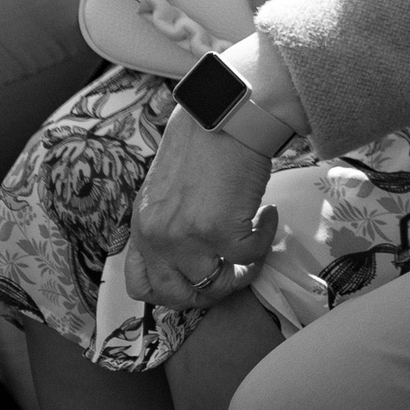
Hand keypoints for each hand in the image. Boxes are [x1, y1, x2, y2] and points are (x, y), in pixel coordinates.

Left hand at [122, 110, 278, 310]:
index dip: (173, 291)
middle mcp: (157, 237)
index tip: (199, 278)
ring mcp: (186, 237)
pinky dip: (266, 239)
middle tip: (234, 270)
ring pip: (216, 285)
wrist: (225, 114)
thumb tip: (194, 244)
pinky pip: (249, 256)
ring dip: (243, 270)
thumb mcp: (168, 187)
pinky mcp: (220, 230)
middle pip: (178, 295)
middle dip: (211, 291)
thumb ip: (171, 219)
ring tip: (256, 242)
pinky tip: (268, 214)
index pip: (141, 285)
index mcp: (142, 225)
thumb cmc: (203, 138)